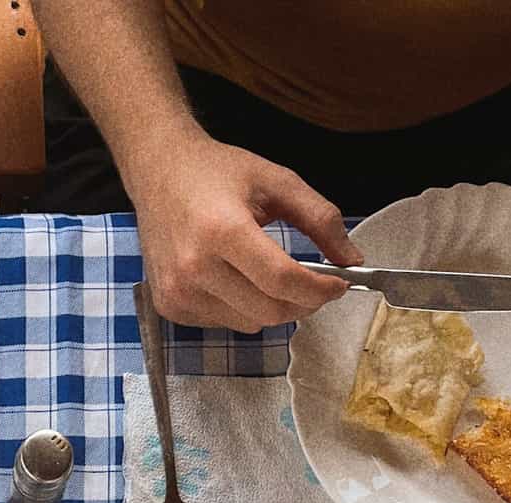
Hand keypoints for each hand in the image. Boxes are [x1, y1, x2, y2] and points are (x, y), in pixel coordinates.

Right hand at [123, 126, 362, 331]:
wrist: (158, 171)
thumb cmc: (216, 172)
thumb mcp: (276, 181)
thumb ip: (320, 218)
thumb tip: (352, 259)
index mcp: (222, 230)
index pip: (282, 280)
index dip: (319, 289)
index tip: (339, 284)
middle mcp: (194, 267)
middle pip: (269, 310)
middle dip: (302, 303)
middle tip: (315, 285)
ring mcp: (178, 291)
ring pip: (249, 323)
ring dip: (272, 307)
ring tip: (269, 275)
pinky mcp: (169, 305)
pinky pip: (224, 323)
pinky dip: (242, 309)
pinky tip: (235, 279)